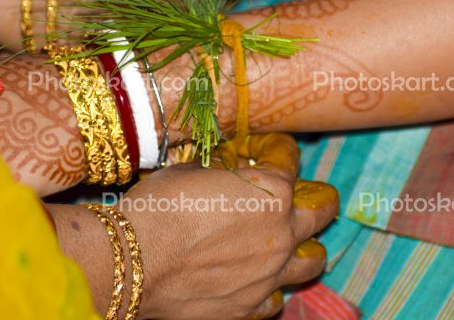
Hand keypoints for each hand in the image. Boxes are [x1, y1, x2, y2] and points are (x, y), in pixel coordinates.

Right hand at [122, 133, 337, 319]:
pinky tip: (257, 280)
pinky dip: (271, 288)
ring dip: (306, 248)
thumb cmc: (160, 207)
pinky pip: (276, 299)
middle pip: (322, 211)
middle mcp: (282, 232)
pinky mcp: (249, 306)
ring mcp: (270, 274)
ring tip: (293, 244)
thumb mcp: (192, 171)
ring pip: (313, 261)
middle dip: (318, 200)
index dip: (276, 149)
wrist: (132, 259)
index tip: (267, 151)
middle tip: (308, 198)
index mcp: (272, 190)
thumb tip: (226, 174)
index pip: (289, 159)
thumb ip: (222, 174)